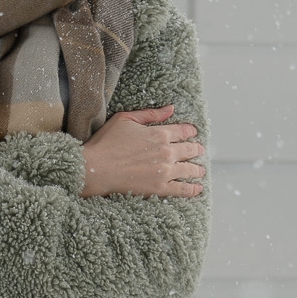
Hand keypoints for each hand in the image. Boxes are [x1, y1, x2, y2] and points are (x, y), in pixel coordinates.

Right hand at [81, 106, 205, 198]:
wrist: (96, 168)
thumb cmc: (106, 142)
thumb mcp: (125, 119)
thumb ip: (150, 114)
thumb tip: (171, 108)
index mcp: (159, 133)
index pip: (182, 131)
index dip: (190, 131)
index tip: (193, 133)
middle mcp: (166, 152)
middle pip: (189, 150)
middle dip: (196, 149)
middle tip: (200, 151)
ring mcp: (165, 171)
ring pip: (189, 170)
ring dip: (197, 169)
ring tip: (200, 171)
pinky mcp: (160, 188)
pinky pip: (183, 189)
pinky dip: (193, 189)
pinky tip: (198, 188)